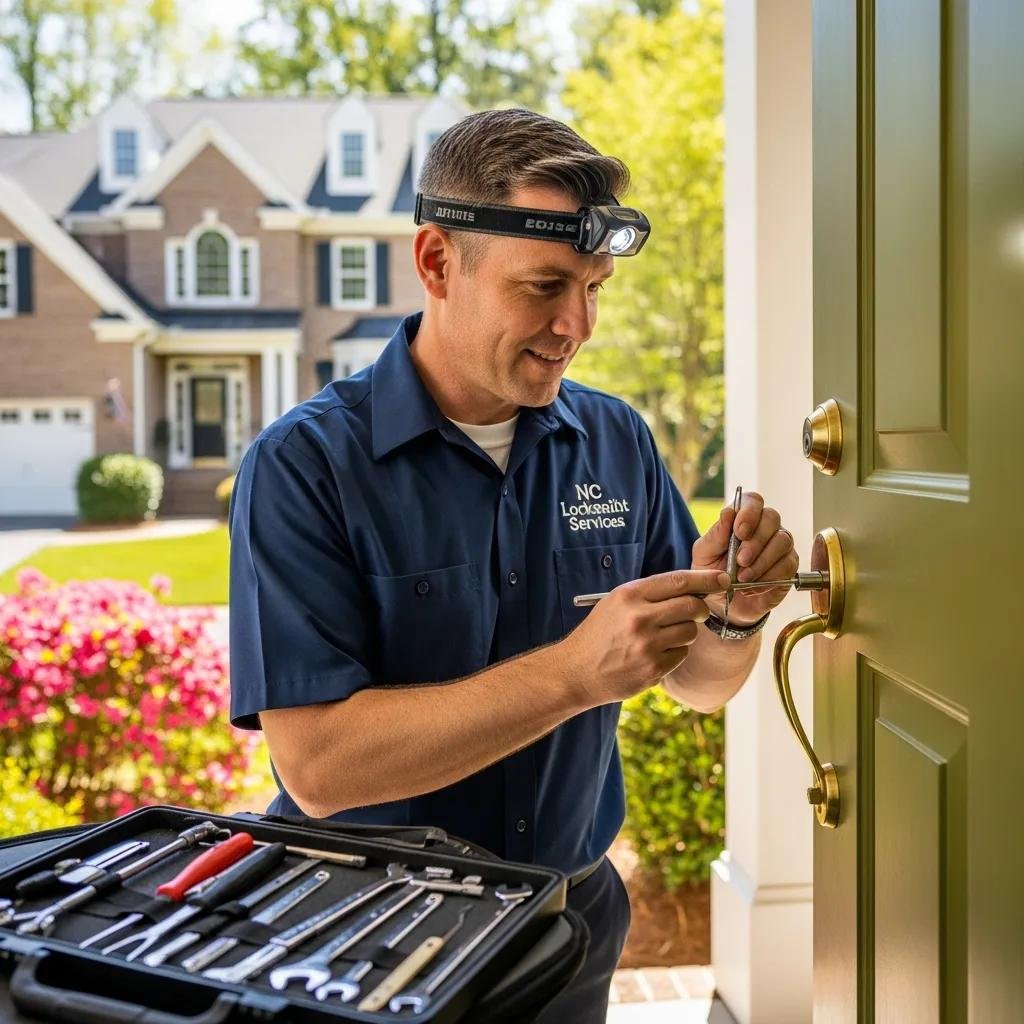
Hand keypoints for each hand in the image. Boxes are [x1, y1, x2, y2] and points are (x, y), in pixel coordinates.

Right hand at [558, 569, 729, 705]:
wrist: (576, 671)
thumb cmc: (599, 633)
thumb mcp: (616, 603)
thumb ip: (650, 594)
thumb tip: (692, 586)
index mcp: (630, 596)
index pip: (678, 581)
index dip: (706, 579)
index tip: (722, 579)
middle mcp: (639, 618)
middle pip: (691, 606)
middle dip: (701, 608)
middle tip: (698, 611)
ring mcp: (647, 645)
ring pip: (690, 631)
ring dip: (686, 631)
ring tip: (665, 635)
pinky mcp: (653, 668)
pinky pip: (682, 654)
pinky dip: (676, 652)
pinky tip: (655, 653)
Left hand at [691, 491, 798, 624]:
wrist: (723, 604)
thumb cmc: (713, 572)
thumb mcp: (704, 555)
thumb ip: (715, 535)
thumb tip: (728, 513)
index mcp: (742, 519)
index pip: (753, 501)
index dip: (749, 513)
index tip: (739, 532)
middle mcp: (764, 527)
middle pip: (771, 518)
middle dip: (756, 540)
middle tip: (740, 561)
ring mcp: (779, 546)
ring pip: (782, 541)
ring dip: (762, 561)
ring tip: (743, 578)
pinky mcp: (788, 566)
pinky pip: (787, 565)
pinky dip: (768, 578)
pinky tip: (751, 587)